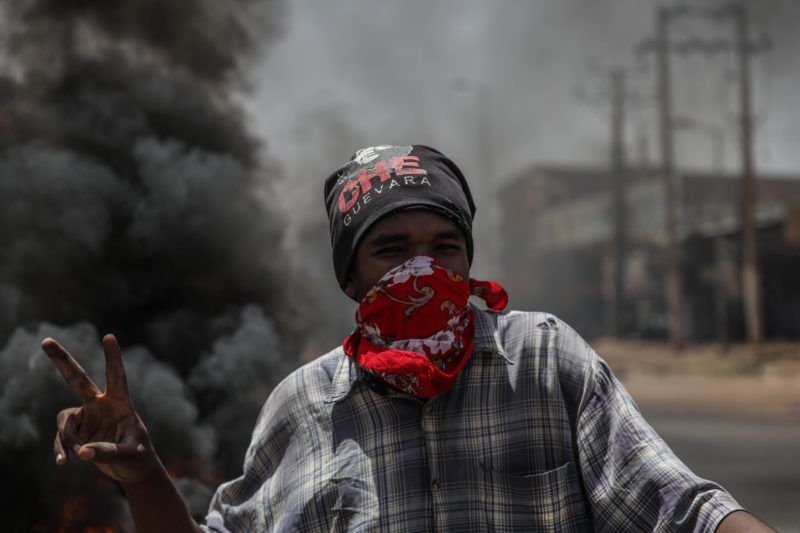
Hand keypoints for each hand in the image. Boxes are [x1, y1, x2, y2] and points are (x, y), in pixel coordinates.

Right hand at [43, 334, 158, 483]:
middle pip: (78, 379)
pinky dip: (61, 449)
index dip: (112, 357)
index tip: (109, 336)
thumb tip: (82, 452)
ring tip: (76, 455)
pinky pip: (62, 438)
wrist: (131, 470)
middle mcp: (101, 405)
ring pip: (65, 419)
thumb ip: (109, 452)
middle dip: (62, 360)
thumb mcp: (130, 455)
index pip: (116, 376)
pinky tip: (62, 461)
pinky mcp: (77, 433)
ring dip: (67, 438)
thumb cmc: (139, 458)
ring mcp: (87, 417)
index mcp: (120, 403)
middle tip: (45, 340)